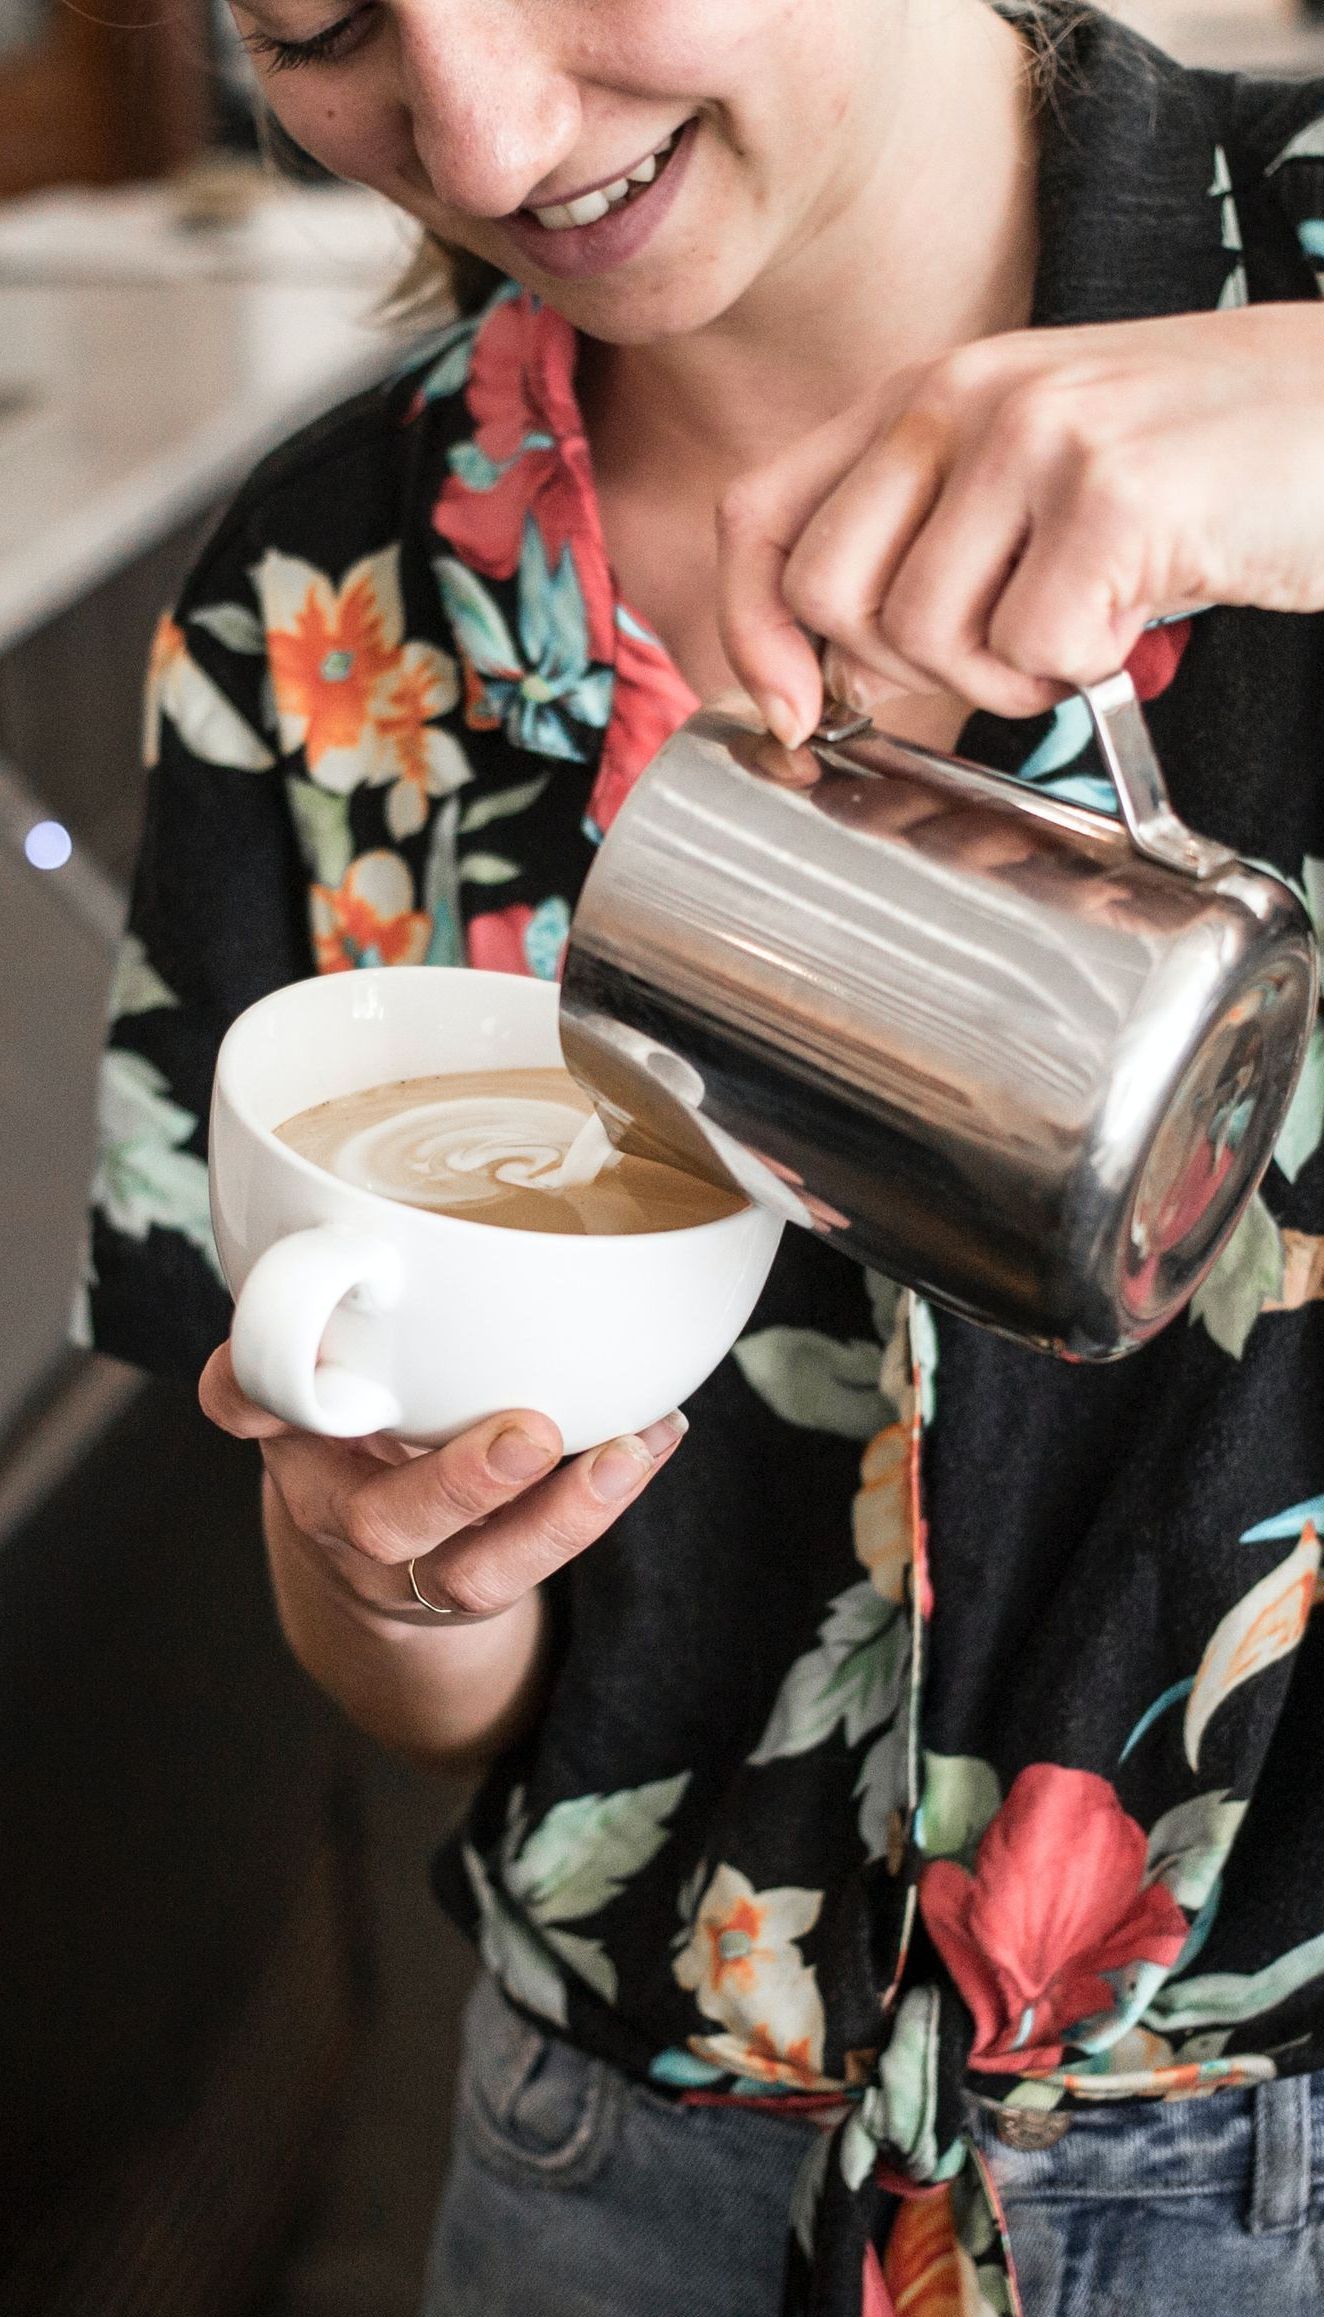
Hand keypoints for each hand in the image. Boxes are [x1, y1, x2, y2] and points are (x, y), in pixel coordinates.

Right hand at [198, 1341, 686, 1623]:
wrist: (376, 1556)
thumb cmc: (364, 1417)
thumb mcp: (336, 1355)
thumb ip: (348, 1295)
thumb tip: (385, 1200)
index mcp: (291, 1429)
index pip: (240, 1402)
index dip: (257, 1381)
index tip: (299, 1341)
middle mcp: (337, 1504)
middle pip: (375, 1520)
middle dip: (459, 1483)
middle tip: (530, 1433)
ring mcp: (409, 1561)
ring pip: (468, 1573)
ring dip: (558, 1517)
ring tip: (624, 1453)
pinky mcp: (471, 1585)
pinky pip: (537, 1565)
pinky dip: (604, 1500)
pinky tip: (655, 1437)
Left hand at [718, 303, 1323, 738]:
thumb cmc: (1200, 464)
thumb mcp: (1034, 471)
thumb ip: (926, 534)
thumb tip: (816, 674)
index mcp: (927, 391)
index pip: (761, 515)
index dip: (751, 632)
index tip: (791, 709)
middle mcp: (962, 395)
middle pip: (826, 597)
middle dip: (906, 670)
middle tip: (1004, 650)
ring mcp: (1034, 436)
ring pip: (925, 638)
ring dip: (1010, 675)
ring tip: (1091, 621)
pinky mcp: (1110, 495)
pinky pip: (1035, 653)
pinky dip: (1090, 671)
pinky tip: (1142, 614)